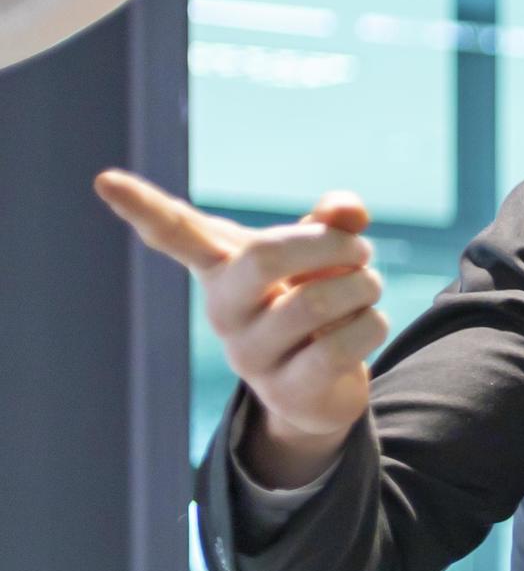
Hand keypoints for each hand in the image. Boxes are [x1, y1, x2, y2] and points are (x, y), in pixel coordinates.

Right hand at [96, 171, 384, 487]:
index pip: (175, 233)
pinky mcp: (287, 390)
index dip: (142, 207)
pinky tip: (363, 326)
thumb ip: (332, 221)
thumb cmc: (308, 299)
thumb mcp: (319, 255)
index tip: (105, 181)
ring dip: (364, 286)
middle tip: (361, 249)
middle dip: (331, 245)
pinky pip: (341, 344)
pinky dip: (371, 324)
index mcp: (221, 268)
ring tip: (366, 289)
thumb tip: (349, 211)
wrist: (321, 384)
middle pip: (265, 258)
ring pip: (318, 301)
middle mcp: (224, 310)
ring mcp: (250, 354)